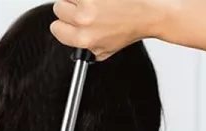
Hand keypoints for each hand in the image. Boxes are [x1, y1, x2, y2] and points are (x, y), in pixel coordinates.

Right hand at [51, 0, 176, 60]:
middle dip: (70, 7)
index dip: (65, 24)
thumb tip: (77, 48)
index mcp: (84, 39)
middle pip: (58, 8)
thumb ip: (88, 51)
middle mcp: (84, 19)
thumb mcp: (107, 50)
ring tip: (96, 2)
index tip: (71, 22)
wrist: (149, 12)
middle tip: (88, 9)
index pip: (56, 29)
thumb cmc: (131, 28)